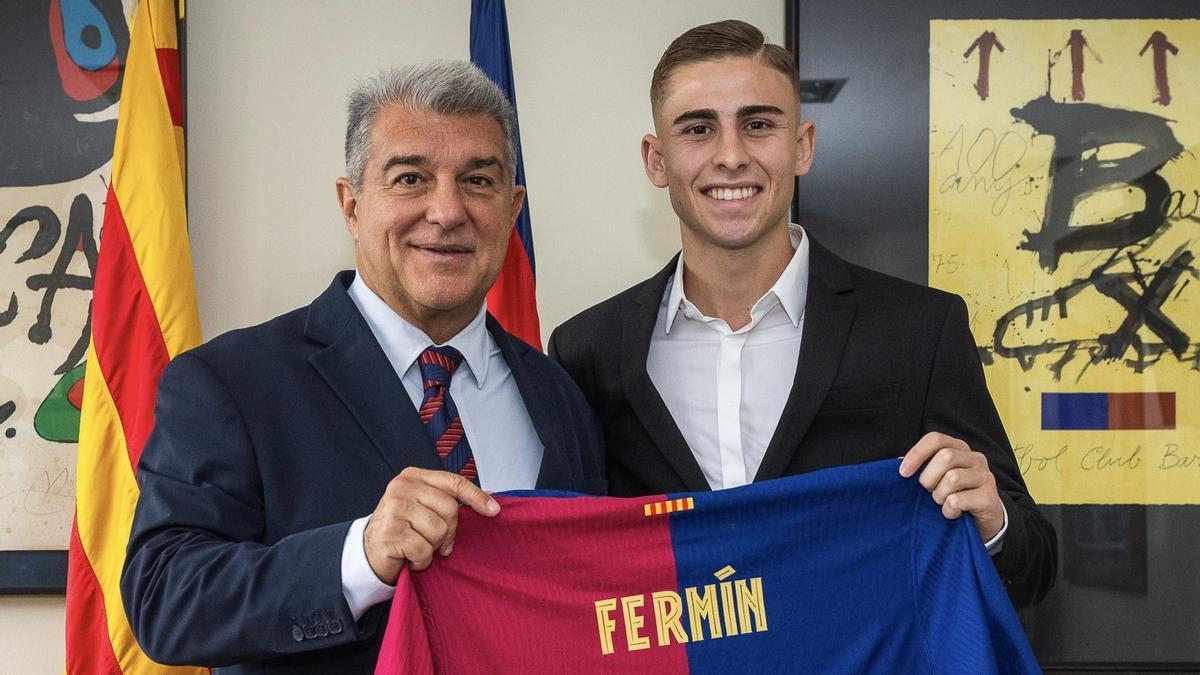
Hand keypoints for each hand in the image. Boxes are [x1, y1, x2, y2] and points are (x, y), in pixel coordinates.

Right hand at [363, 467, 498, 582]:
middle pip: (450, 509)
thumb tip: (490, 497)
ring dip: (433, 547)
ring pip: (438, 530)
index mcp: (413, 476)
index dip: (476, 497)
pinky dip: (421, 560)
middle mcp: (402, 488)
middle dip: (449, 531)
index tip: (495, 510)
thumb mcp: (424, 506)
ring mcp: (394, 509)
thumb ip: (450, 499)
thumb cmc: (403, 528)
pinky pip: (424, 549)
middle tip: (436, 541)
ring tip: (418, 546)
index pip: (453, 482)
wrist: (368, 551)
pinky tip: (410, 557)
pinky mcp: (390, 532)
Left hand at [899, 432, 1003, 540]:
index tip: (903, 473)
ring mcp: (985, 476)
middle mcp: (975, 458)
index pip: (936, 439)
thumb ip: (922, 468)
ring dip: (939, 496)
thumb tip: (900, 464)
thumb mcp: (937, 478)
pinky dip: (948, 510)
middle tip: (928, 492)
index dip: (917, 454)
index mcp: (959, 448)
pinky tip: (953, 513)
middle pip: (945, 457)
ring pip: (952, 478)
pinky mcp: (989, 497)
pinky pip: (958, 500)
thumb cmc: (954, 495)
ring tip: (941, 503)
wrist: (982, 521)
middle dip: (928, 478)